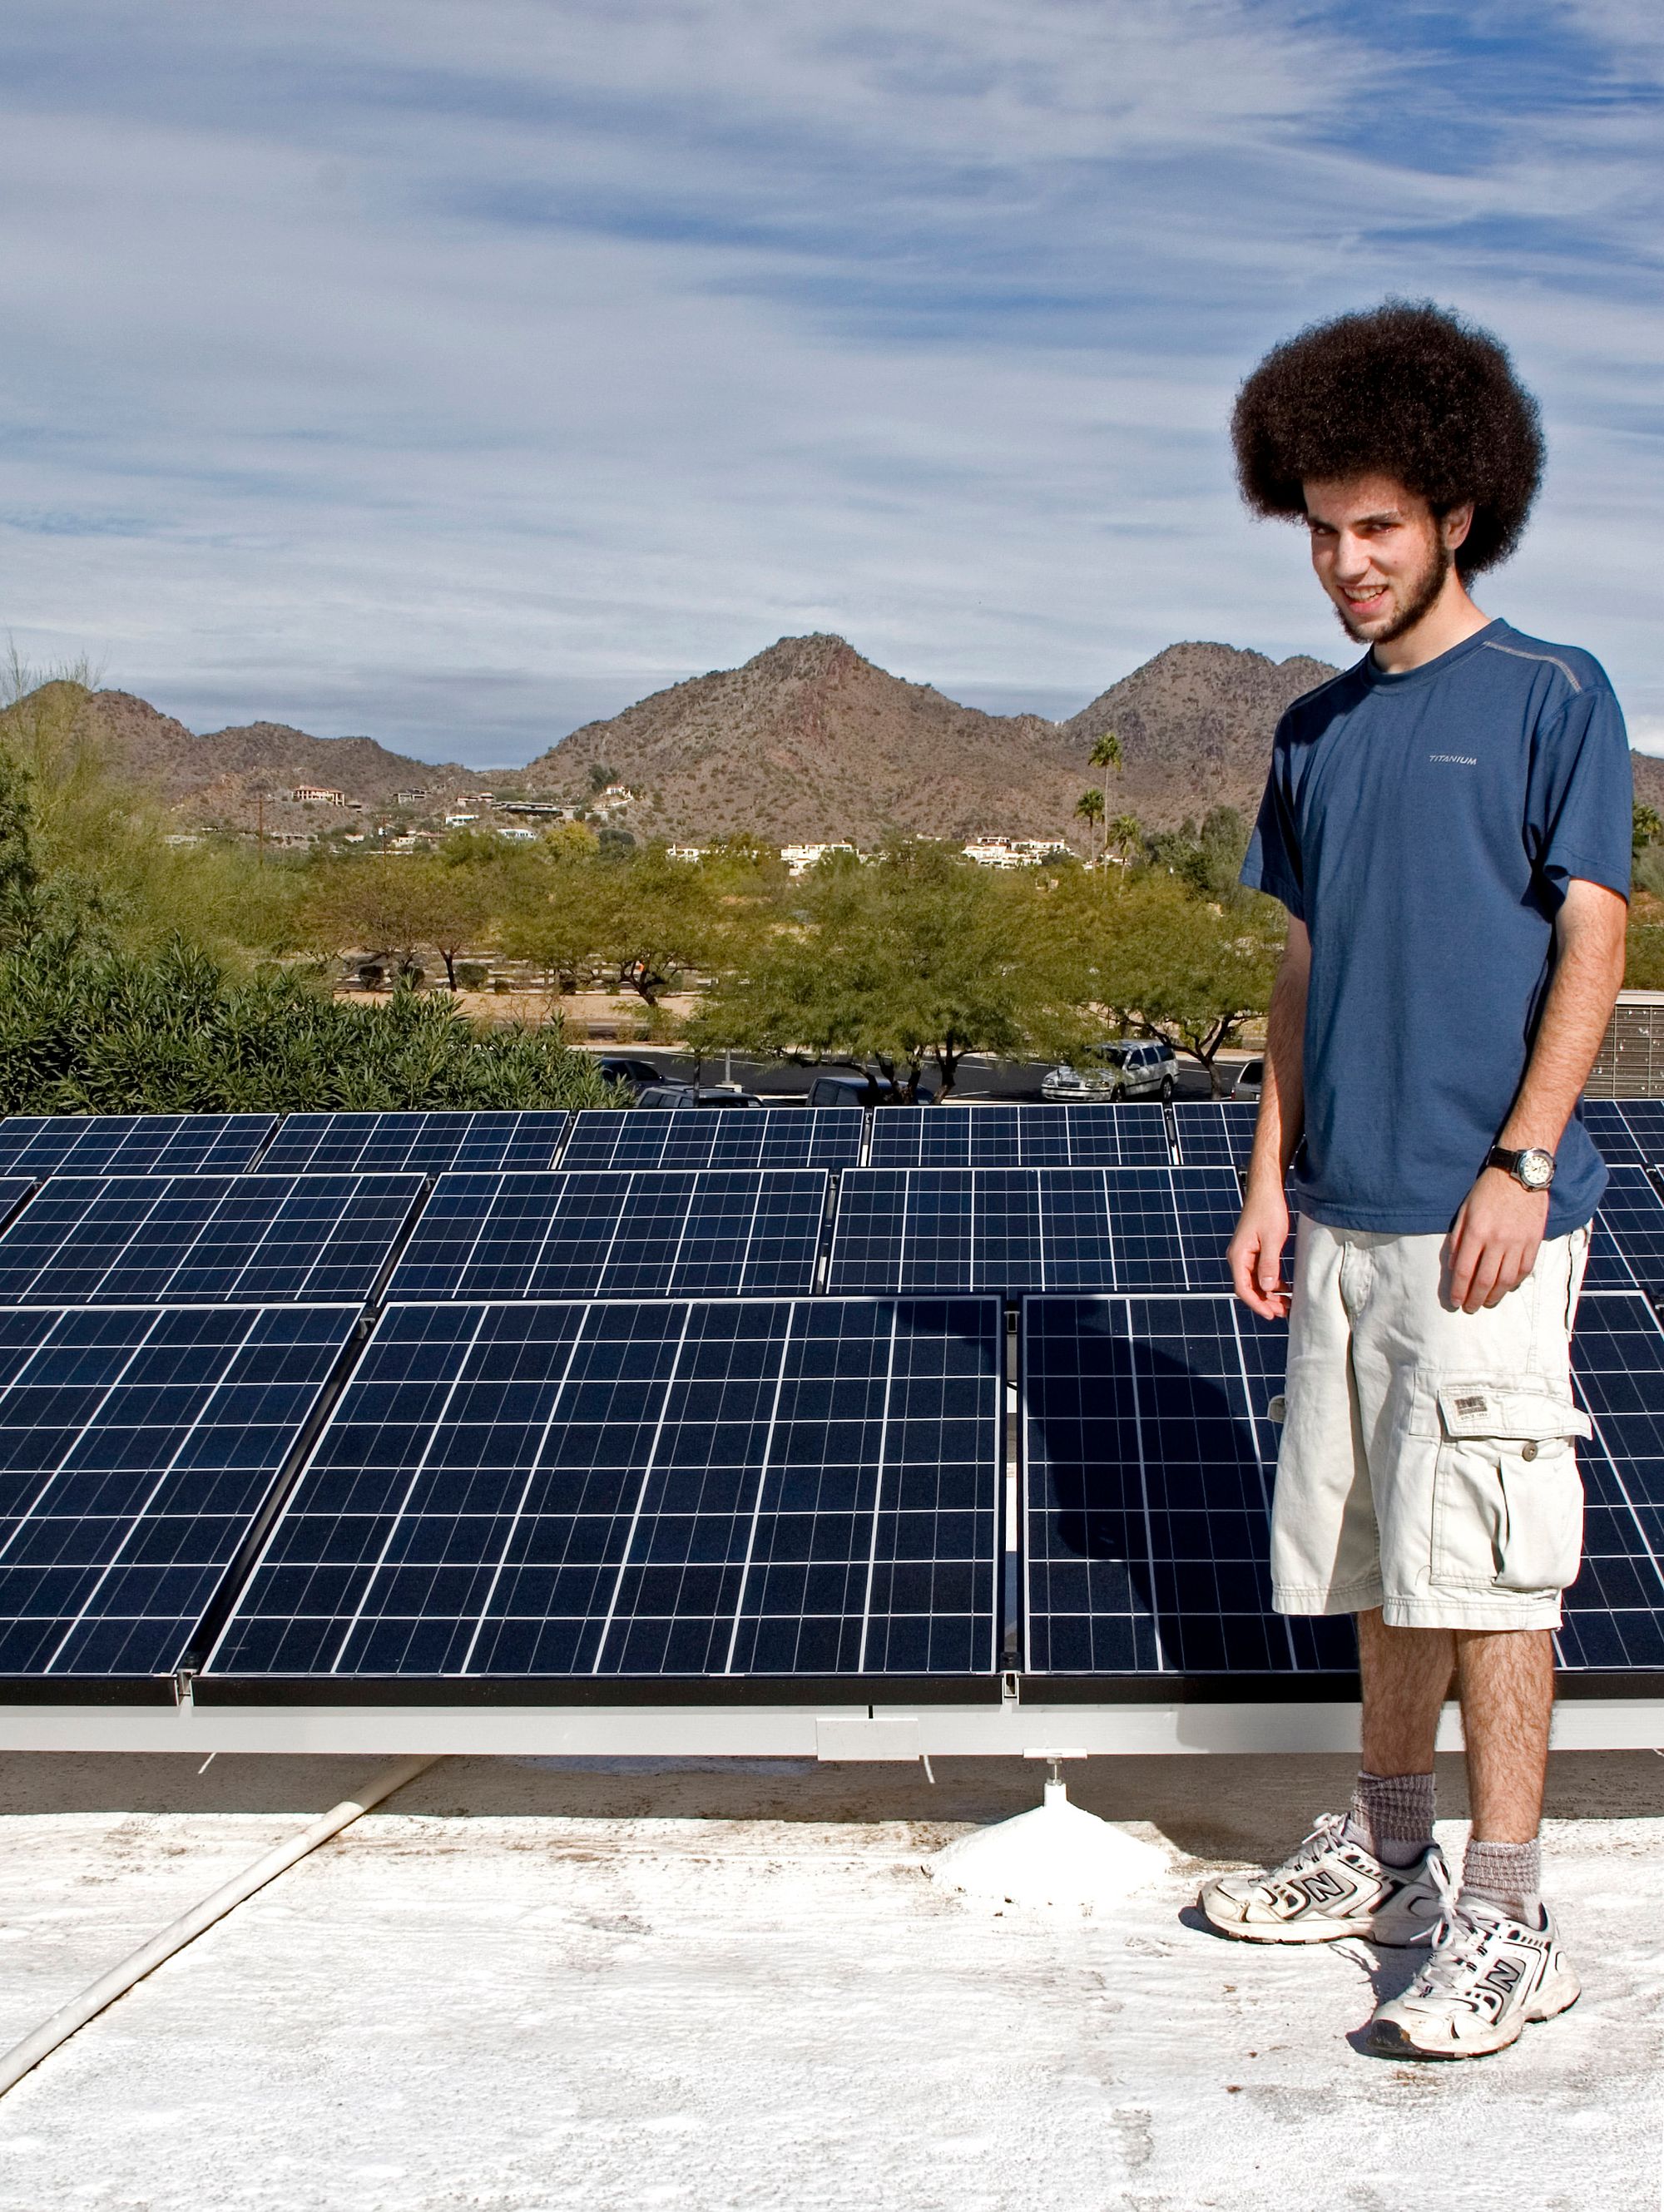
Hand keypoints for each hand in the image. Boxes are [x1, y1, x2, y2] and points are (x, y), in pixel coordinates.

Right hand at [1229, 1185, 1291, 1318]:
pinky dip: (1270, 1284)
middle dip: (1265, 1302)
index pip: (1243, 1288)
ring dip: (1269, 1295)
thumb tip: (1268, 1288)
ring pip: (1255, 1283)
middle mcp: (1238, 1258)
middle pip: (1248, 1288)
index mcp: (1239, 1256)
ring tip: (1285, 1304)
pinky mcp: (1254, 1252)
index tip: (1270, 1314)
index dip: (1257, 1304)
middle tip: (1283, 1312)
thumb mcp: (1272, 1239)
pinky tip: (1284, 1289)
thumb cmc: (1268, 1210)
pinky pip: (1259, 1274)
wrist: (1266, 1191)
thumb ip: (1269, 1264)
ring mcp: (1246, 1255)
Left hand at [1442, 1167, 1549, 1312]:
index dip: (1458, 1290)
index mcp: (1476, 1232)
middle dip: (1475, 1299)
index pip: (1464, 1270)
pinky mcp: (1534, 1241)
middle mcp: (1497, 1240)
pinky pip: (1524, 1270)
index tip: (1454, 1302)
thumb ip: (1458, 1239)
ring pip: (1506, 1279)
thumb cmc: (1487, 1191)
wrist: (1519, 1175)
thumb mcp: (1464, 1212)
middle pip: (1484, 1280)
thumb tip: (1453, 1266)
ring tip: (1487, 1302)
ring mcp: (1518, 1242)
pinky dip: (1514, 1283)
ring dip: (1495, 1296)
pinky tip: (1505, 1288)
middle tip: (1470, 1308)